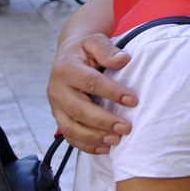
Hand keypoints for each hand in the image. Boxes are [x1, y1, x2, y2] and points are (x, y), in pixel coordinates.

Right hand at [48, 33, 137, 152]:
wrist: (68, 56)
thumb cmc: (86, 50)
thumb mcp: (95, 41)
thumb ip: (107, 49)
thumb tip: (123, 59)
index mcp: (65, 68)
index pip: (90, 83)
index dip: (112, 93)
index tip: (133, 101)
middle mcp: (56, 89)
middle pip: (79, 110)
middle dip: (104, 121)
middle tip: (127, 128)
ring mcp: (55, 106)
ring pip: (71, 127)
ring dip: (94, 137)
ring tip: (117, 141)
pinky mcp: (59, 117)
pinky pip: (69, 136)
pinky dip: (86, 145)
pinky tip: (104, 148)